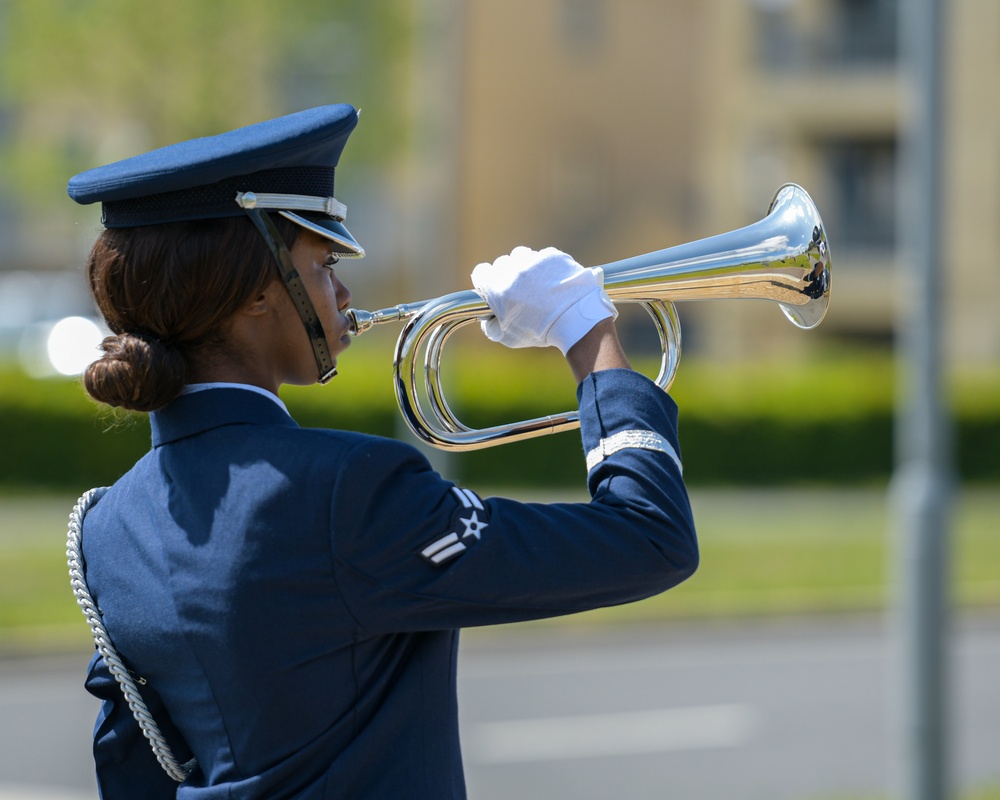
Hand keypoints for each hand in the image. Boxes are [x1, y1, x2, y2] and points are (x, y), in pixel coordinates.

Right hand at [471, 246, 616, 354]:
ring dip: (525, 266)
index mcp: (497, 288)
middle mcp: (513, 270)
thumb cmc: (540, 331)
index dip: (486, 280)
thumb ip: (491, 326)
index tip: (494, 287)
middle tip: (519, 289)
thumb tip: (488, 318)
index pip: (481, 272)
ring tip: (537, 282)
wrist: (575, 320)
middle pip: (502, 263)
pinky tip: (553, 280)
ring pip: (522, 255)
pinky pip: (543, 256)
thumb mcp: (508, 337)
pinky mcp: (553, 256)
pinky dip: (546, 266)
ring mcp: (533, 260)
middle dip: (507, 274)